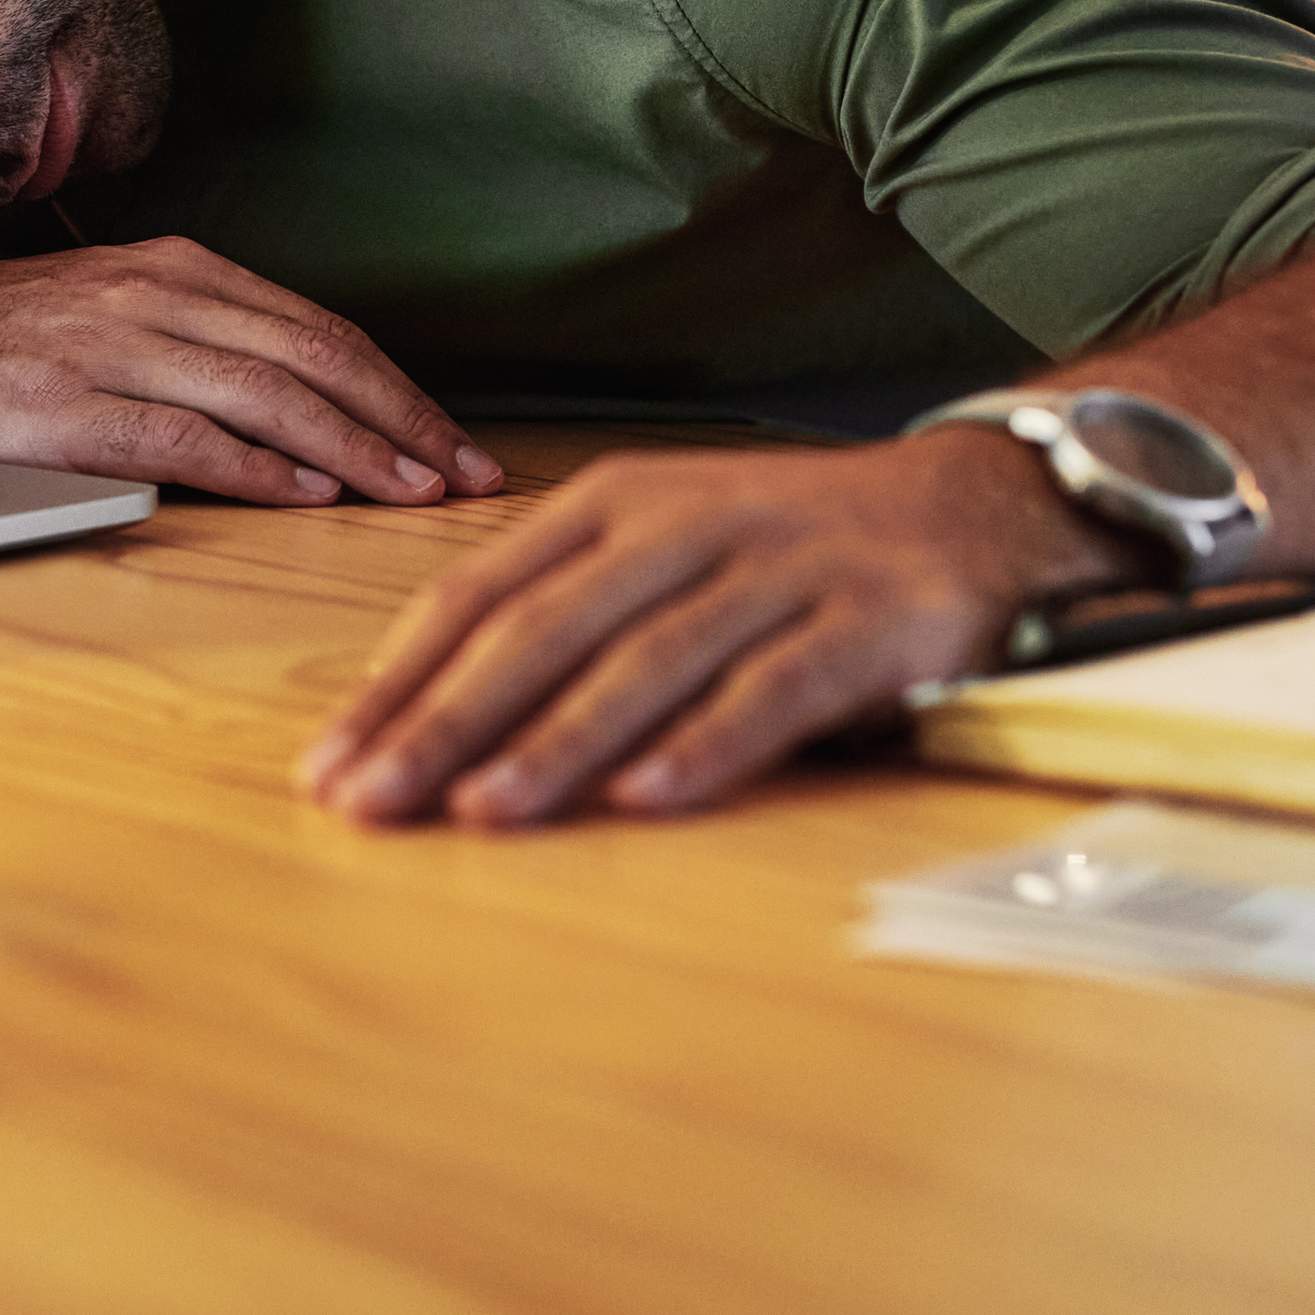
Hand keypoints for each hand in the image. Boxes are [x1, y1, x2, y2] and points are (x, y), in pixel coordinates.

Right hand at [0, 237, 505, 507]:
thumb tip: (300, 403)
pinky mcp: (59, 407)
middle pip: (312, 358)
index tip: (457, 439)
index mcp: (174, 269)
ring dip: (352, 449)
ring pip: (263, 395)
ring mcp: (105, 347)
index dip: (399, 387)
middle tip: (468, 476)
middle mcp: (151, 295)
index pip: (318, 329)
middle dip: (404, 420)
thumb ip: (198, 340)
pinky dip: (251, 466)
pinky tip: (301, 496)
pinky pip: (178, 435)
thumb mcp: (107, 310)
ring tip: (411, 492)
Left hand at [298, 430, 1124, 823]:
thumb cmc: (796, 546)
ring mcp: (782, 568)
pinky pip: (774, 690)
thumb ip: (568, 613)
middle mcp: (688, 523)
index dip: (398, 681)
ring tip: (478, 811)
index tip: (327, 763)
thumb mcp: (669, 546)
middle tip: (365, 802)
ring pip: (645, 661)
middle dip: (441, 722)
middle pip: (540, 630)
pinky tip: (647, 799)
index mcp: (616, 503)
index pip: (478, 595)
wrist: (988, 503)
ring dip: (555, 742)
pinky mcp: (872, 620)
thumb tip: (432, 719)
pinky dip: (706, 745)